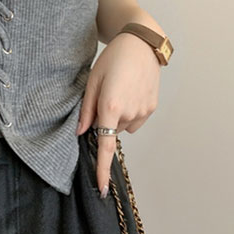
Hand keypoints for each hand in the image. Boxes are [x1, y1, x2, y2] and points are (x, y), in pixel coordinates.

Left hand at [75, 32, 160, 196]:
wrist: (141, 44)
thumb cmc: (113, 59)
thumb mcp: (92, 80)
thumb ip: (86, 109)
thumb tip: (81, 133)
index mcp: (111, 106)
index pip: (105, 145)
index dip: (103, 168)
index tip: (102, 189)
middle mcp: (129, 112)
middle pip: (110, 131)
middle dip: (104, 120)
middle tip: (104, 94)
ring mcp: (143, 111)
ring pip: (123, 126)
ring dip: (118, 116)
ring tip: (119, 90)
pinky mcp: (152, 108)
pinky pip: (135, 120)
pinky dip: (129, 112)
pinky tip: (130, 93)